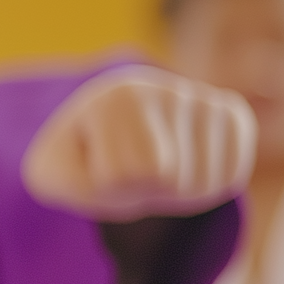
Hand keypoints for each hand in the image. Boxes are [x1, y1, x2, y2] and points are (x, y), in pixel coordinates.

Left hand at [22, 66, 255, 221]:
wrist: (109, 129)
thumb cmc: (78, 157)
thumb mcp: (51, 175)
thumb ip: (76, 182)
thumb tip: (152, 171)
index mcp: (117, 99)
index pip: (128, 177)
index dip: (111, 188)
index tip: (100, 165)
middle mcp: (166, 89)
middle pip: (171, 183)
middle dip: (146, 192)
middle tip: (129, 170)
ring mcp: (203, 99)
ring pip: (204, 185)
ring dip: (176, 194)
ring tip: (154, 167)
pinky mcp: (231, 115)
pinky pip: (231, 176)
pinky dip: (207, 187)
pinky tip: (185, 165)